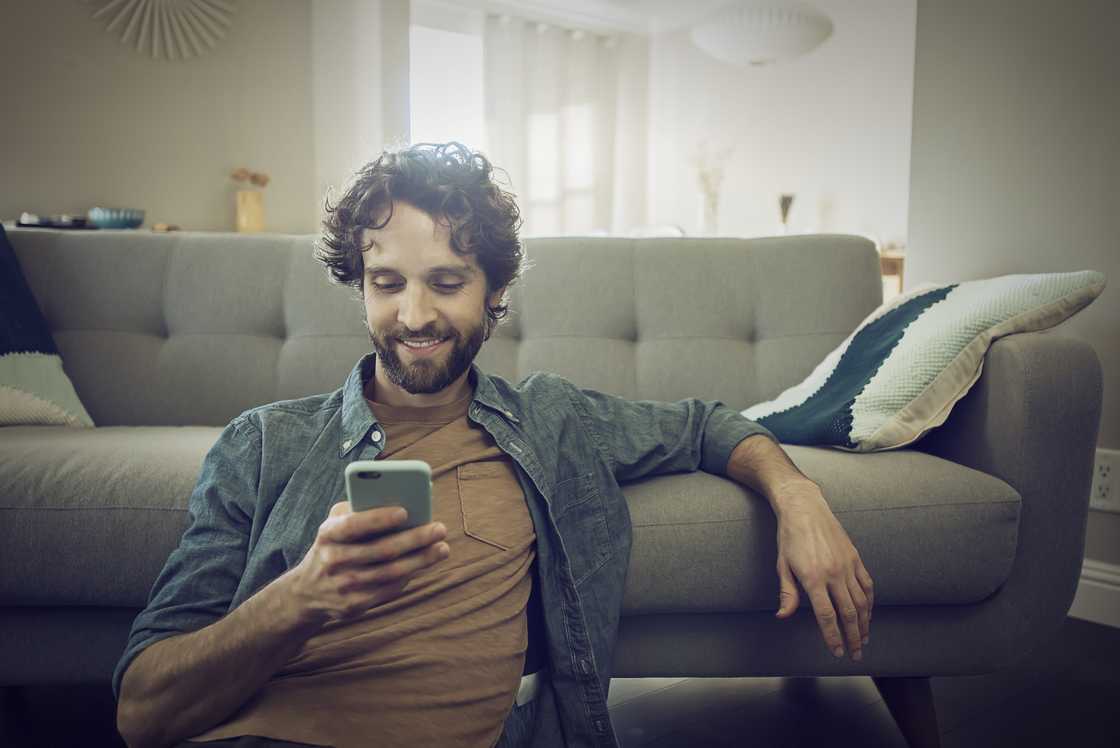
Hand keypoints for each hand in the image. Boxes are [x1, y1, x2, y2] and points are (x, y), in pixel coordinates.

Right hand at [286, 500, 450, 625]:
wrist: (308, 592)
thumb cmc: (334, 546)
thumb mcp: (335, 524)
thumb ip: (359, 509)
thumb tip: (401, 498)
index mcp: (328, 534)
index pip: (354, 525)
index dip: (379, 518)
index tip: (405, 511)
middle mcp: (333, 560)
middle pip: (382, 550)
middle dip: (415, 539)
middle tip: (440, 529)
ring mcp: (344, 585)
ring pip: (391, 572)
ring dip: (421, 560)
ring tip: (442, 548)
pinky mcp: (355, 605)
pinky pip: (389, 589)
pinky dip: (410, 575)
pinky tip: (425, 563)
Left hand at [771, 480, 873, 660]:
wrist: (805, 508)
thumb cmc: (789, 538)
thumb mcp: (782, 565)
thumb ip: (787, 594)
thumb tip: (783, 617)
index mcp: (813, 578)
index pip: (826, 616)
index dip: (832, 637)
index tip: (837, 652)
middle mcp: (834, 573)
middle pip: (848, 614)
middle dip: (852, 637)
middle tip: (855, 654)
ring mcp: (847, 565)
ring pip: (861, 602)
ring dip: (864, 624)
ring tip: (863, 639)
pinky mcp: (855, 557)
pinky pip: (867, 585)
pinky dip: (870, 603)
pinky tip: (868, 614)